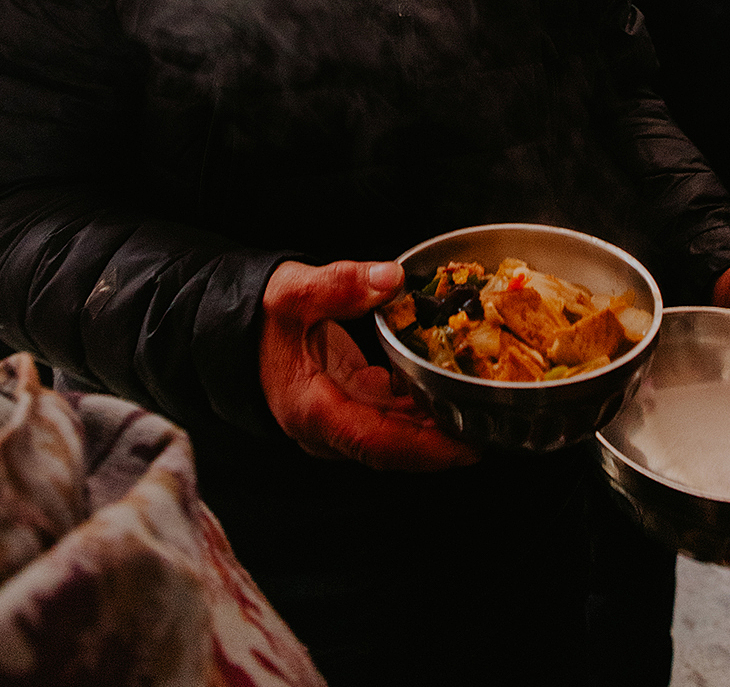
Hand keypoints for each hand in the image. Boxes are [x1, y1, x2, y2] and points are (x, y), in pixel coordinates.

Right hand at [259, 258, 478, 471]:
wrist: (235, 328)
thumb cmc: (261, 315)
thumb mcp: (293, 291)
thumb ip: (341, 284)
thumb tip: (391, 279)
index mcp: (312, 410)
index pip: (377, 443)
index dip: (425, 449)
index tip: (468, 446)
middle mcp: (328, 427)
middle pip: (396, 447)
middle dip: (445, 440)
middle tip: (494, 423)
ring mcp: (339, 420)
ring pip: (398, 434)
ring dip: (438, 424)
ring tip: (483, 404)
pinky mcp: (350, 405)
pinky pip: (393, 415)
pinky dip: (423, 405)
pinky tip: (451, 384)